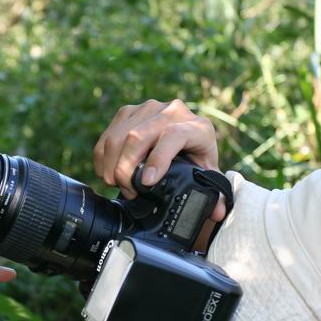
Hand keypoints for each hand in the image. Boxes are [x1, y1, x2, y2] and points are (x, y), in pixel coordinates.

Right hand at [93, 98, 226, 221]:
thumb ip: (214, 194)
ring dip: (112, 164)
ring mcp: (148, 108)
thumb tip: (217, 212)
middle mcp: (173, 111)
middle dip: (126, 168)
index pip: (173, 135)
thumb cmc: (197, 157)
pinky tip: (107, 172)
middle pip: (138, 136)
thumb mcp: (208, 174)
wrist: (186, 136)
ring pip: (119, 135)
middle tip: (128, 190)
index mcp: (197, 127)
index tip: (146, 183)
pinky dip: (103, 157)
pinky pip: (108, 134)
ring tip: (117, 184)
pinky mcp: (129, 112)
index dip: (158, 159)